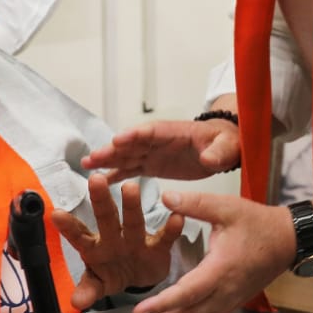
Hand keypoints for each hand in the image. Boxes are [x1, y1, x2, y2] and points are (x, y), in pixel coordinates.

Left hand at [53, 174, 184, 311]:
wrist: (140, 277)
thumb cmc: (112, 272)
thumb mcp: (99, 284)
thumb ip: (88, 290)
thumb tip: (77, 303)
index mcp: (95, 247)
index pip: (79, 235)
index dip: (69, 226)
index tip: (56, 214)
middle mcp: (114, 238)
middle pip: (106, 218)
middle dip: (100, 200)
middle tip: (95, 180)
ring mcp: (136, 240)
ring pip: (133, 221)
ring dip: (131, 205)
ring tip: (130, 187)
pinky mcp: (157, 247)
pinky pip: (164, 237)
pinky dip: (171, 228)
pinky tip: (175, 217)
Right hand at [81, 118, 239, 181]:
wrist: (224, 146)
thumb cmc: (225, 141)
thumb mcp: (226, 147)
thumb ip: (218, 152)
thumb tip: (209, 158)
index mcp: (173, 132)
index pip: (150, 132)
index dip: (134, 135)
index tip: (117, 140)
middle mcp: (158, 141)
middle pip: (131, 143)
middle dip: (112, 149)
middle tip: (92, 157)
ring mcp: (153, 152)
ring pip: (126, 156)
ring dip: (107, 160)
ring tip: (86, 165)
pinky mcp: (152, 165)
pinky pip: (131, 169)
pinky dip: (115, 174)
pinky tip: (99, 180)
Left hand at [120, 189, 295, 312]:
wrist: (288, 241)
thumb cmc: (258, 224)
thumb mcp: (227, 207)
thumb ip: (195, 203)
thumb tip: (165, 196)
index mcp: (220, 269)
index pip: (187, 293)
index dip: (162, 305)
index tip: (138, 311)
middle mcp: (223, 293)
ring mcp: (226, 303)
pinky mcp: (227, 305)